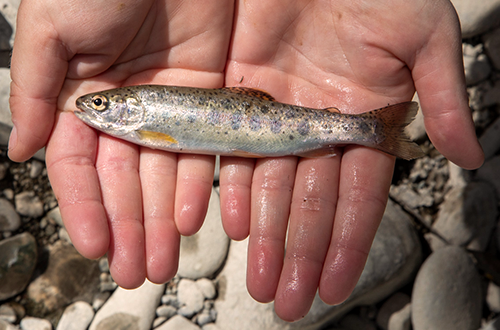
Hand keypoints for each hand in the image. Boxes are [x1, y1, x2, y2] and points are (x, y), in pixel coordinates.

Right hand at [9, 0, 233, 287]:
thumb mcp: (52, 28)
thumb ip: (35, 90)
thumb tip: (20, 152)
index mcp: (80, 95)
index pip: (78, 165)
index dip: (85, 207)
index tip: (95, 246)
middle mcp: (123, 107)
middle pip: (124, 180)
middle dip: (128, 227)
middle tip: (134, 271)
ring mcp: (166, 104)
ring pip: (163, 174)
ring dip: (162, 219)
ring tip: (163, 260)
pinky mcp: (206, 96)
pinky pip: (200, 148)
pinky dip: (196, 183)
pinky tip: (193, 218)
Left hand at [218, 0, 482, 320]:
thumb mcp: (425, 37)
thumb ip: (443, 98)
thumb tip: (471, 159)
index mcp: (365, 122)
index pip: (358, 198)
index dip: (347, 244)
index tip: (333, 286)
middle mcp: (320, 129)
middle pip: (309, 204)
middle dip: (299, 254)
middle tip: (287, 301)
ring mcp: (278, 114)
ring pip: (270, 186)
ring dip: (264, 236)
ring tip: (259, 280)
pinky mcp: (241, 93)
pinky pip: (234, 149)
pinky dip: (232, 187)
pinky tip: (230, 225)